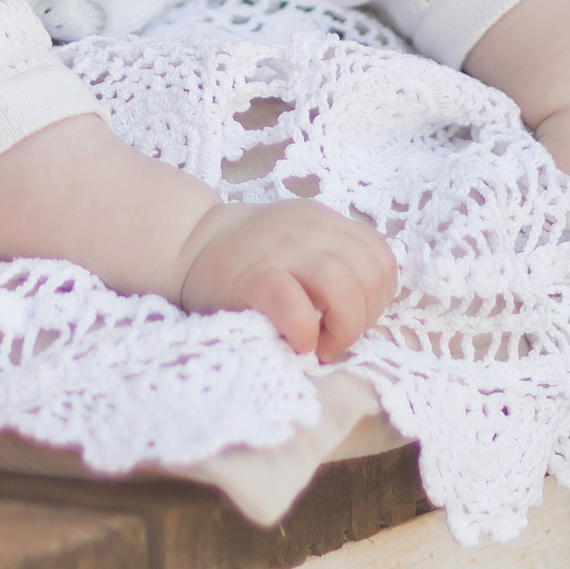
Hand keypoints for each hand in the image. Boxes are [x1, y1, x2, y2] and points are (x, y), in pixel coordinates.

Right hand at [174, 199, 397, 359]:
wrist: (187, 242)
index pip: (382, 257)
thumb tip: (369, 304)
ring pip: (343, 285)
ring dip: (343, 327)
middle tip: (336, 338)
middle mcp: (311, 230)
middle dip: (364, 318)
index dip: (378, 297)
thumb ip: (335, 259)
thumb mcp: (301, 243)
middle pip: (371, 273)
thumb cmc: (248, 257)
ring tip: (322, 345)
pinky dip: (305, 331)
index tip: (353, 319)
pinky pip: (294, 306)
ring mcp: (282, 252)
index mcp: (326, 223)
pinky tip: (298, 342)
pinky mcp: (253, 279)